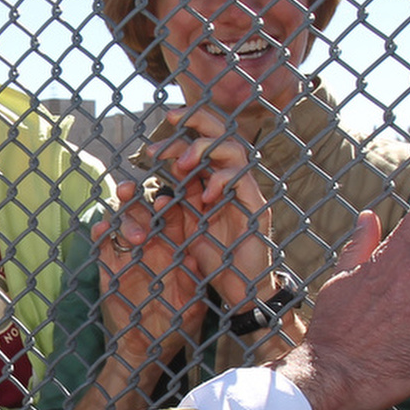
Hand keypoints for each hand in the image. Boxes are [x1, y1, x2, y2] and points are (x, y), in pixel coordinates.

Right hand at [96, 179, 209, 366]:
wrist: (145, 351)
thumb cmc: (174, 330)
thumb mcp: (190, 310)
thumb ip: (191, 286)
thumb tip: (191, 258)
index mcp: (174, 252)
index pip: (172, 220)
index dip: (170, 206)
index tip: (168, 200)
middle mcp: (151, 248)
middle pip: (144, 213)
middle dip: (138, 199)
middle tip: (133, 189)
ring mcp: (129, 257)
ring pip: (122, 223)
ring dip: (121, 213)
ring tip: (120, 208)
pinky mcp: (109, 268)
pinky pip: (102, 246)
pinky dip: (100, 235)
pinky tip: (100, 229)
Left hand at [144, 108, 273, 313]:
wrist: (240, 288)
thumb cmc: (216, 258)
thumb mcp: (190, 226)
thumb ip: (182, 201)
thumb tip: (165, 177)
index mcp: (215, 181)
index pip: (201, 145)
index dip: (178, 137)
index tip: (152, 145)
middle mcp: (233, 180)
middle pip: (221, 134)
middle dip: (197, 120)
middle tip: (171, 120)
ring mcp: (247, 191)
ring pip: (235, 149)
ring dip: (205, 149)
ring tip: (181, 166)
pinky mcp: (258, 207)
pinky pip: (243, 181)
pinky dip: (222, 181)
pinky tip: (205, 196)